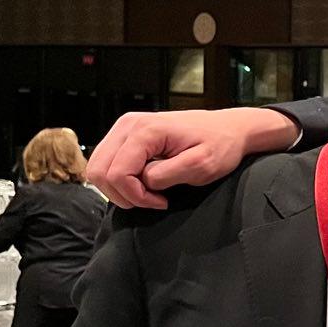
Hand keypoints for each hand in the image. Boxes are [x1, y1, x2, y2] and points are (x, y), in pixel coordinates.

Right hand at [88, 108, 297, 208]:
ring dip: (120, 188)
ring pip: (98, 168)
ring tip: (150, 191)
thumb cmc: (219, 144)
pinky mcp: (126, 136)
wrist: (228, 129)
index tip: (161, 202)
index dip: (136, 196)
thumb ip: (167, 175)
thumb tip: (143, 181)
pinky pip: (108, 163)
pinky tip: (145, 182)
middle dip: (123, 194)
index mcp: (145, 130)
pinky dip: (122, 179)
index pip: (117, 172)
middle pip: (99, 171)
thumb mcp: (201, 165)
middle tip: (153, 200)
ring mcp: (124, 128)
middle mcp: (128, 125)